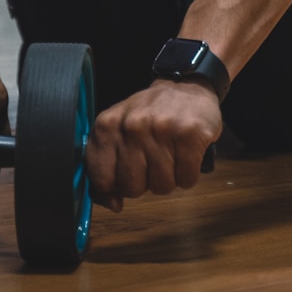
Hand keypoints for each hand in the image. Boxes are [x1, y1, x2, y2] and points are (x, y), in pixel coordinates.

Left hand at [85, 79, 221, 212]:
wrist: (186, 86)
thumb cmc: (149, 115)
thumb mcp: (118, 130)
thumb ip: (106, 167)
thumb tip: (113, 205)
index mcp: (107, 125)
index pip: (101, 178)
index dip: (114, 187)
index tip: (125, 178)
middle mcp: (132, 126)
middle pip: (132, 188)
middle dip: (144, 183)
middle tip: (152, 161)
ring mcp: (161, 129)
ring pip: (161, 187)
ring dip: (169, 178)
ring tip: (170, 154)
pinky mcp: (190, 135)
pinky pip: (186, 180)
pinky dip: (189, 174)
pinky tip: (186, 154)